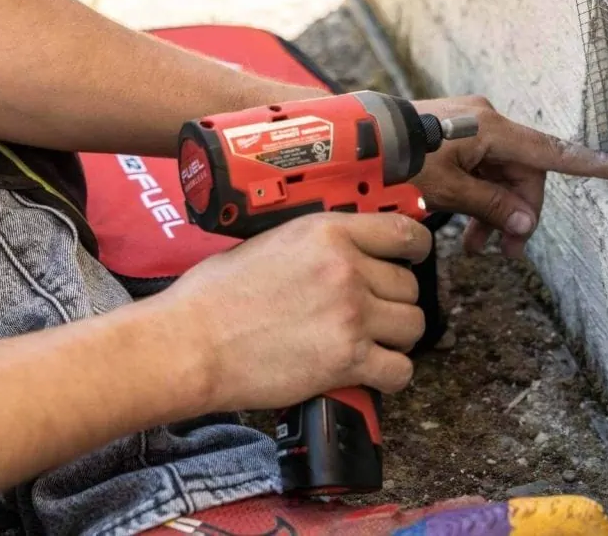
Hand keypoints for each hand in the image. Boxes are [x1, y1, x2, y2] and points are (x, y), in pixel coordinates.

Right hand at [161, 212, 431, 412]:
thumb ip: (319, 244)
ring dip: (397, 337)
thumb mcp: (271, 242)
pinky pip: (400, 369)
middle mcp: (347, 269)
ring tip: (371, 343)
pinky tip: (369, 372)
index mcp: (329, 233)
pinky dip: (390, 374)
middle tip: (371, 313)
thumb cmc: (215, 296)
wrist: (190, 343)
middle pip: (410, 285)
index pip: (405, 233)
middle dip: (395, 301)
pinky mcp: (346, 359)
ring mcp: (351, 314)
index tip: (413, 258)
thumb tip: (348, 251)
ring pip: (413, 325)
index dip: (416, 249)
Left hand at [411, 95, 607, 256]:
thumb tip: (527, 225)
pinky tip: (465, 228)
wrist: (355, 137)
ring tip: (479, 249)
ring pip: (500, 177)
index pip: (553, 152)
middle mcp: (487, 123)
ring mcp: (470, 128)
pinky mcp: (454, 136)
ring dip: (495, 213)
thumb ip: (491, 206)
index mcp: (492, 129)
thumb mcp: (448, 189)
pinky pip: (479, 171)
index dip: (591, 165)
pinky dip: (477, 199)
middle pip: (524, 174)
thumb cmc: (397, 158)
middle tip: (507, 252)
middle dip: (518, 214)